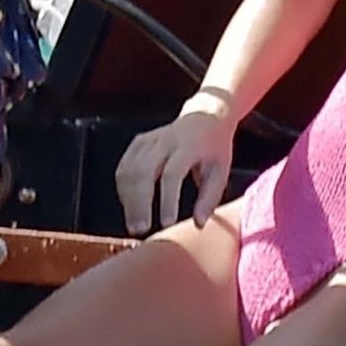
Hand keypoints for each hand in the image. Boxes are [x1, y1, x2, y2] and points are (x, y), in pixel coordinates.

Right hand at [115, 99, 236, 234]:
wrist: (206, 116)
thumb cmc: (214, 149)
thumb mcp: (221, 171)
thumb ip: (210, 198)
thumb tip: (198, 224)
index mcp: (188, 146)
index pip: (172, 174)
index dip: (167, 200)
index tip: (166, 225)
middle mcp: (165, 139)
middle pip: (143, 171)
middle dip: (138, 203)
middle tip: (139, 230)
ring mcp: (149, 139)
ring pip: (129, 169)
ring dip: (128, 199)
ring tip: (133, 225)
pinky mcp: (138, 142)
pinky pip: (124, 166)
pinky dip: (124, 189)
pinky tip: (129, 206)